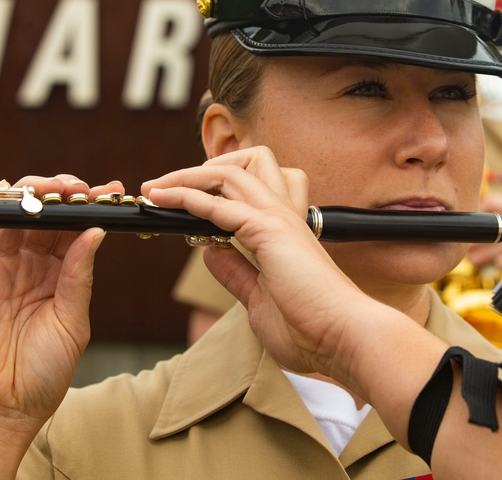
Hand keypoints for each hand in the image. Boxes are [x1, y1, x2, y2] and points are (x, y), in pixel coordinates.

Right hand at [0, 175, 118, 427]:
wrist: (3, 407)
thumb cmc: (44, 371)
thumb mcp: (73, 322)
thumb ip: (79, 276)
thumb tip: (95, 232)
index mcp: (60, 274)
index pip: (73, 228)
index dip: (88, 206)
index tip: (110, 191)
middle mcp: (30, 266)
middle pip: (42, 214)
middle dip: (59, 192)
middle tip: (76, 187)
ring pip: (8, 216)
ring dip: (24, 193)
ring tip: (44, 187)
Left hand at [142, 146, 370, 379]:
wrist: (344, 337)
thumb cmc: (312, 329)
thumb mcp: (258, 300)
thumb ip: (236, 273)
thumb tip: (209, 250)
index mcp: (283, 230)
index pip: (248, 189)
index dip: (212, 188)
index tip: (176, 202)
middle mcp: (283, 215)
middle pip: (245, 163)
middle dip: (201, 168)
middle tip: (165, 187)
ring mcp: (278, 219)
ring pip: (231, 171)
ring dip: (188, 175)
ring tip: (157, 189)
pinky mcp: (269, 230)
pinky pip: (220, 204)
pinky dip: (188, 197)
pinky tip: (165, 201)